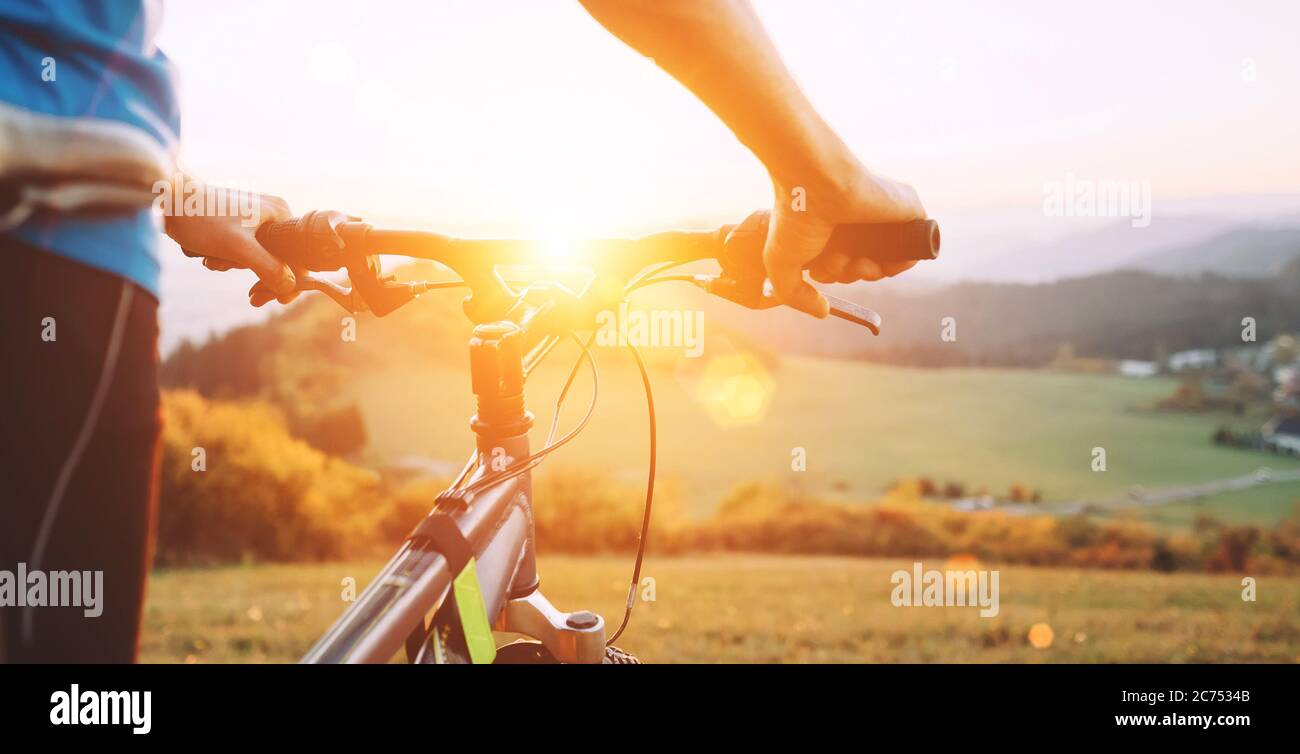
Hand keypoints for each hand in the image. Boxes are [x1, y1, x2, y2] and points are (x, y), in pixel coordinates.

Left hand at [163, 181, 298, 305]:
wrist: (163, 197)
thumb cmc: (200, 218)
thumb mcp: (237, 248)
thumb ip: (268, 268)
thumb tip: (290, 286)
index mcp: (280, 212)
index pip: (299, 255)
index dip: (292, 281)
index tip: (278, 301)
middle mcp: (271, 212)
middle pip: (278, 258)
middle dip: (256, 274)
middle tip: (251, 297)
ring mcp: (253, 216)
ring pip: (256, 255)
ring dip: (233, 264)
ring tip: (212, 259)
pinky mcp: (235, 221)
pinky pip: (240, 249)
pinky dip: (225, 257)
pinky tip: (207, 254)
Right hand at [763, 166, 925, 317]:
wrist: (813, 181)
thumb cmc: (793, 216)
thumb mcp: (781, 266)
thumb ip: (795, 296)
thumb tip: (824, 312)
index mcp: (835, 229)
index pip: (846, 263)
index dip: (836, 275)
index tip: (822, 269)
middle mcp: (860, 223)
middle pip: (866, 266)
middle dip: (848, 274)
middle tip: (835, 260)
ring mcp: (884, 217)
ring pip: (887, 262)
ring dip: (867, 273)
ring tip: (848, 259)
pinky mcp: (907, 211)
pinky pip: (913, 251)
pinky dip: (899, 265)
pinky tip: (876, 261)